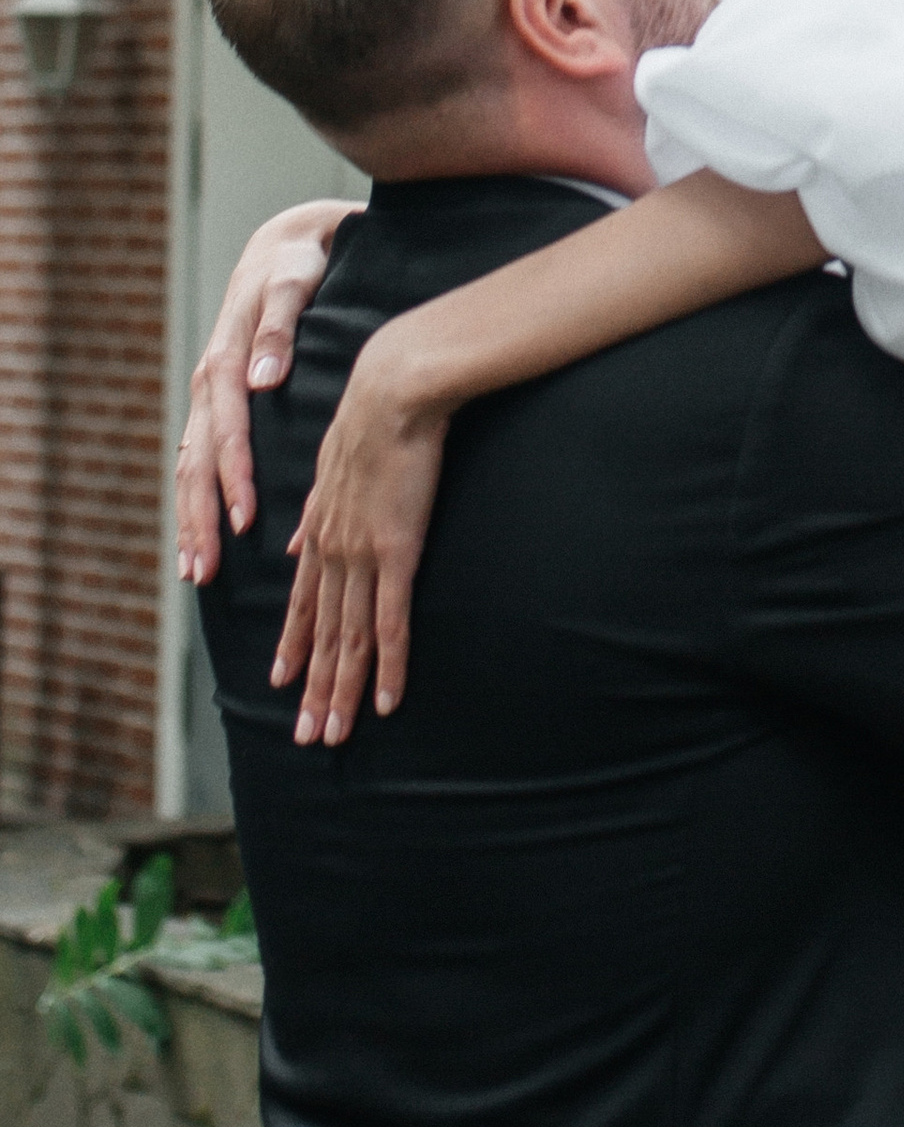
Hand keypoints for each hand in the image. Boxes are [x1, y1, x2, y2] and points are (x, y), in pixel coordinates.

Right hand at [174, 199, 361, 583]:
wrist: (286, 242)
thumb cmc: (298, 262)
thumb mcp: (293, 282)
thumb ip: (278, 328)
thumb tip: (261, 380)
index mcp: (226, 357)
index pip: (227, 429)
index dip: (234, 475)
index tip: (244, 519)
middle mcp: (209, 382)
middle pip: (196, 461)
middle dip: (200, 518)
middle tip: (206, 571)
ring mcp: (208, 396)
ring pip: (189, 468)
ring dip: (190, 519)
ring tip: (195, 571)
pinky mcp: (216, 404)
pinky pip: (196, 460)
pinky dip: (194, 499)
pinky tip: (198, 537)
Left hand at [271, 320, 450, 743]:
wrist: (393, 390)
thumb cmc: (373, 415)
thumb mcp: (330, 465)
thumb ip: (315, 511)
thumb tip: (294, 545)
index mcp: (320, 530)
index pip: (302, 602)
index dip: (294, 646)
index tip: (283, 682)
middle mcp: (333, 551)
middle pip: (322, 633)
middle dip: (314, 688)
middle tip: (308, 736)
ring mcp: (362, 556)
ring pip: (348, 640)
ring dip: (342, 691)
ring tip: (335, 734)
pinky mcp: (396, 552)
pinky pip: (390, 624)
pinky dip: (388, 667)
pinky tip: (387, 700)